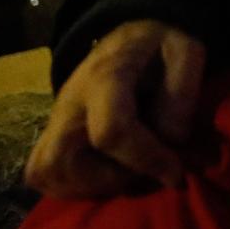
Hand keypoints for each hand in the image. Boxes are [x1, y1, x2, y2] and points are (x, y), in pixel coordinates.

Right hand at [23, 20, 206, 197]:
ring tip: (130, 170)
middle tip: (146, 170)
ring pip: (49, 173)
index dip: (145, 159)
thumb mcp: (186, 52)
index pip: (110, 130)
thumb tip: (171, 141)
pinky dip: (74, 187)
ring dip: (95, 186)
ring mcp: (53, 120)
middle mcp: (68, 102)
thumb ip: (183, 94)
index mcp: (105, 76)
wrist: (127, 41)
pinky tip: (108, 175)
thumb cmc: (159, 48)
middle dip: (112, 179)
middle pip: (63, 162)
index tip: (176, 173)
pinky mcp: (48, 135)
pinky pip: (43, 176)